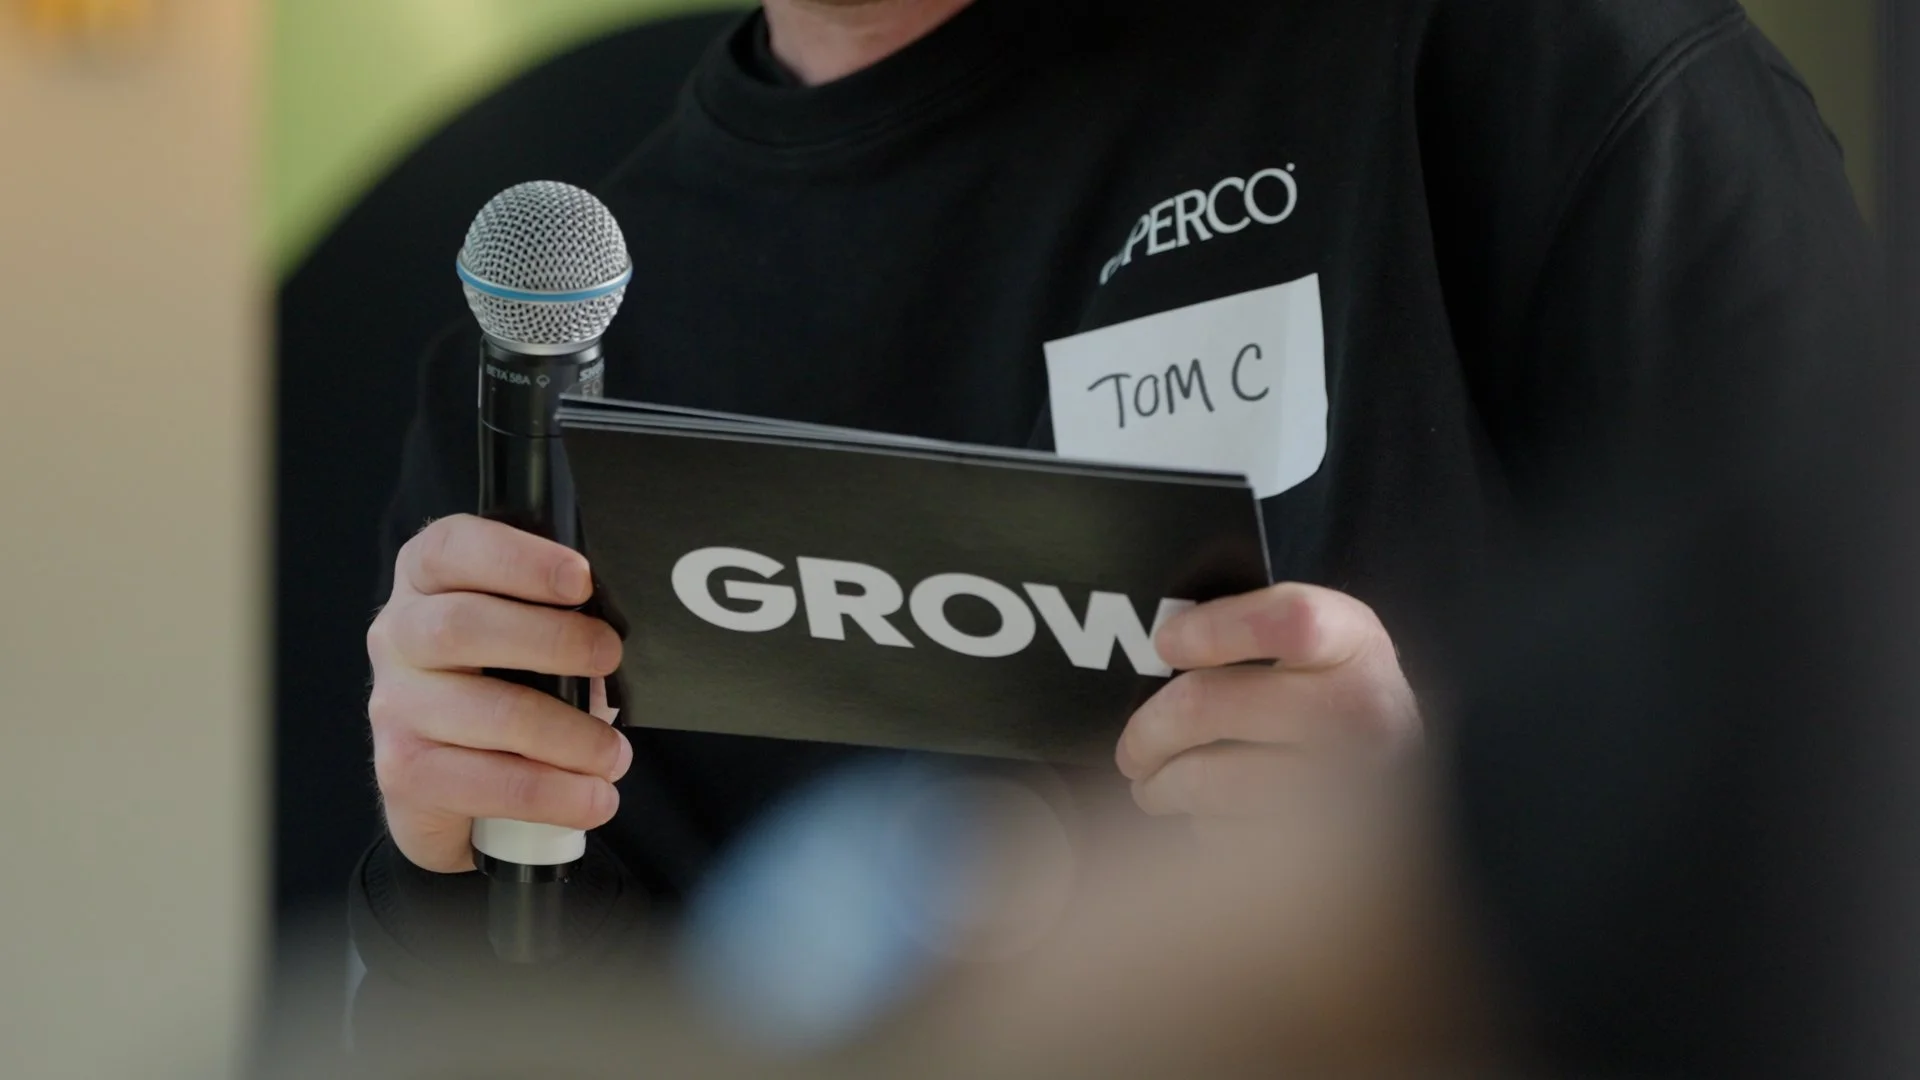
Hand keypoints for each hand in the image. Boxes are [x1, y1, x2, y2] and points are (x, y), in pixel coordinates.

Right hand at [366, 515, 629, 872]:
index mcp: (427, 581)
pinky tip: (590, 797)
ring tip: (613, 754)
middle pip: (462, 626)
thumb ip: (559, 611)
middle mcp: (399, 636)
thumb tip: (622, 625)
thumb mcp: (524, 628)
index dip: (518, 560)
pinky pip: (482, 782)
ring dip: (567, 734)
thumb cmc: (503, 681)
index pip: (452, 549)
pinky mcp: (403, 771)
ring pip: (485, 710)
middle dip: (553, 641)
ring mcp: (395, 705)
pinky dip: (549, 792)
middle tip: (611, 659)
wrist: (448, 778)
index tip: (581, 579)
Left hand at [1116, 583, 1418, 818]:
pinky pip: (1227, 838)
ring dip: (1159, 787)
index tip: (1166, 642)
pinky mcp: (1326, 849)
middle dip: (1148, 729)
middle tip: (1132, 747)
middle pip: (1211, 705)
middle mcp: (1364, 713)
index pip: (1290, 621)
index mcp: (1357, 643)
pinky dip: (1203, 830)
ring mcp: (1349, 787)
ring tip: (1152, 786)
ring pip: (1207, 782)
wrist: (1400, 776)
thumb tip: (1160, 651)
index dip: (1215, 628)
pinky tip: (1212, 819)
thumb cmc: (1329, 698)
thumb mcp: (1319, 644)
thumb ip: (1254, 632)